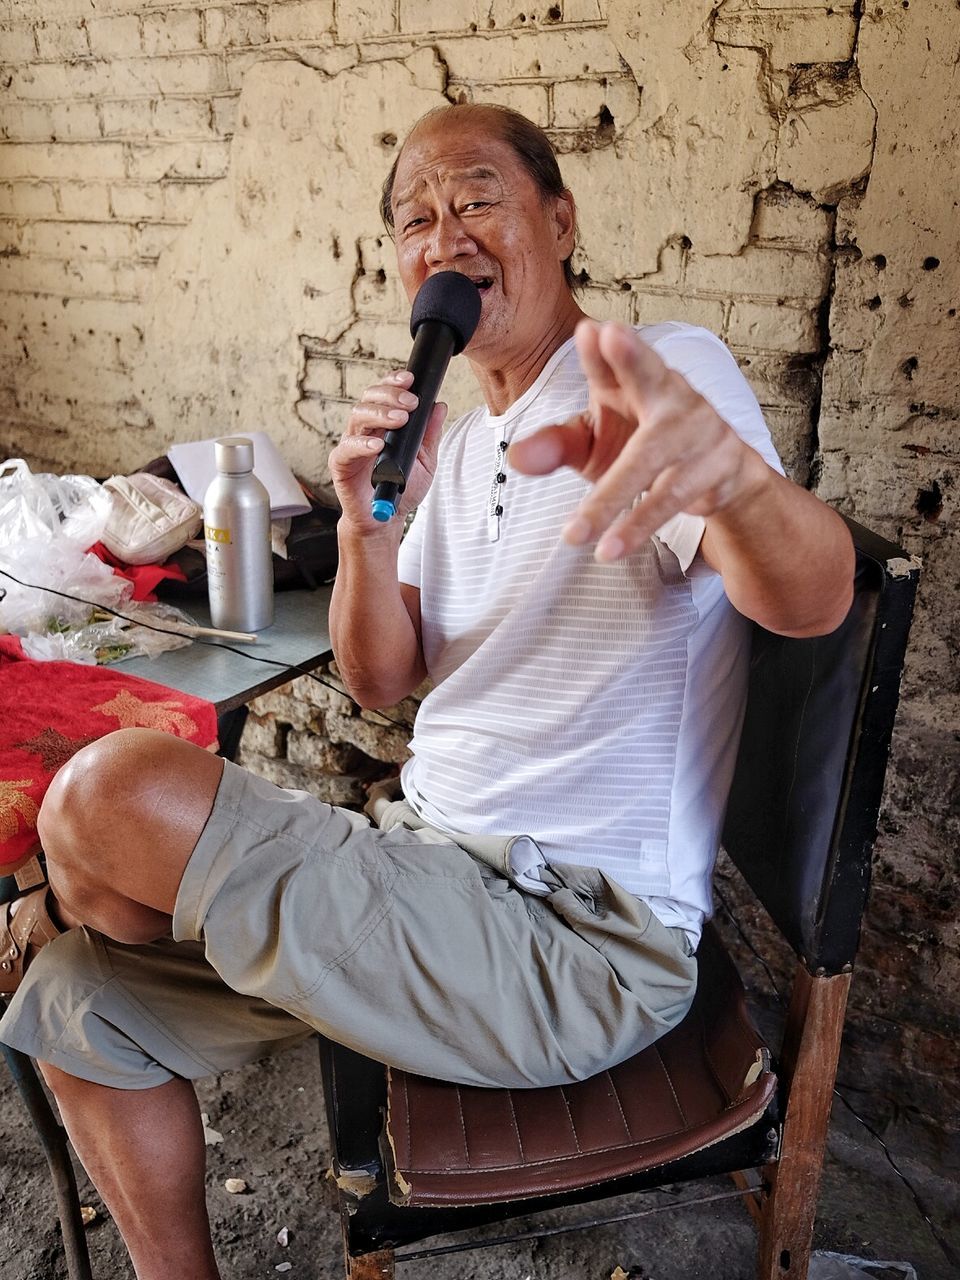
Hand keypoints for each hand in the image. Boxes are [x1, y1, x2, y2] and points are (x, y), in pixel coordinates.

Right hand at [328, 369, 447, 531]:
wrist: (385, 518)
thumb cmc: (400, 489)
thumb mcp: (425, 461)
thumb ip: (430, 435)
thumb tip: (439, 407)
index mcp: (383, 425)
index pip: (384, 394)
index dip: (394, 383)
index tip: (410, 380)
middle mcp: (365, 430)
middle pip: (369, 398)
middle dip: (391, 395)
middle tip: (411, 402)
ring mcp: (352, 445)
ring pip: (357, 416)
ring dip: (380, 414)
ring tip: (400, 419)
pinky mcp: (341, 463)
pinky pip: (347, 447)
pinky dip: (362, 443)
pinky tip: (378, 444)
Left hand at [508, 319, 763, 561]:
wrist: (720, 479)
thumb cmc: (643, 449)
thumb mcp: (595, 445)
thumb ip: (557, 446)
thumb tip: (516, 458)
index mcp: (631, 383)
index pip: (612, 362)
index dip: (602, 349)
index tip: (591, 332)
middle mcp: (670, 396)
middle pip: (651, 376)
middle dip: (633, 359)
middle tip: (613, 336)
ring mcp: (699, 430)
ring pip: (652, 460)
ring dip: (612, 499)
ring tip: (576, 534)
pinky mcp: (718, 467)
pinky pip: (673, 498)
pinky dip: (638, 524)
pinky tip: (611, 548)